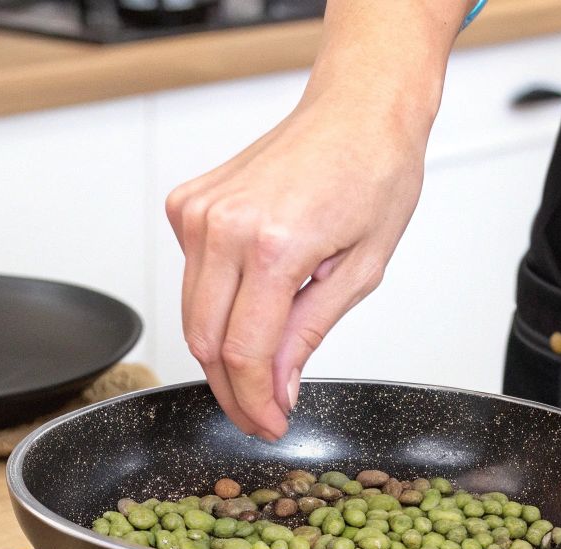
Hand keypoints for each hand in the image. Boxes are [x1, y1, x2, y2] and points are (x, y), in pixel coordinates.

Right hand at [165, 1, 466, 440]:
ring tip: (259, 371)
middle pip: (205, 341)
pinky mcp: (187, 204)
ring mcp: (198, 212)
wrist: (358, 111)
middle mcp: (224, 226)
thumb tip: (277, 388)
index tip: (269, 425)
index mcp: (273, 245)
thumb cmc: (373, 172)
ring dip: (220, 352)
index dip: (253, 402)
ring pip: (191, 314)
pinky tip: (251, 301)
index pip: (243, 352)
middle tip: (260, 414)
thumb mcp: (360, 271)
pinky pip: (191, 276)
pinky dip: (215, 302)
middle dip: (232, 389)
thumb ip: (309, 335)